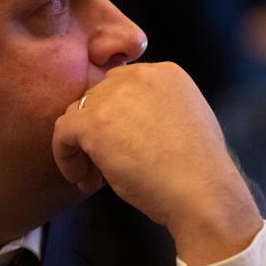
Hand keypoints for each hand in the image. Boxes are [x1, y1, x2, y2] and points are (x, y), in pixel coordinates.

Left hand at [52, 63, 262, 265]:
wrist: (202, 192)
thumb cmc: (197, 172)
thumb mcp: (185, 121)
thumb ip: (155, 111)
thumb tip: (124, 126)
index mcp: (166, 73)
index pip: (123, 86)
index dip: (116, 118)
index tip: (123, 148)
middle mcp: (139, 74)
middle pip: (98, 98)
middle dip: (98, 133)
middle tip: (106, 167)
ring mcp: (114, 95)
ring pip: (78, 113)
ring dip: (82, 147)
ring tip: (95, 178)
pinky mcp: (94, 121)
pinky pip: (63, 132)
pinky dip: (66, 157)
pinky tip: (83, 180)